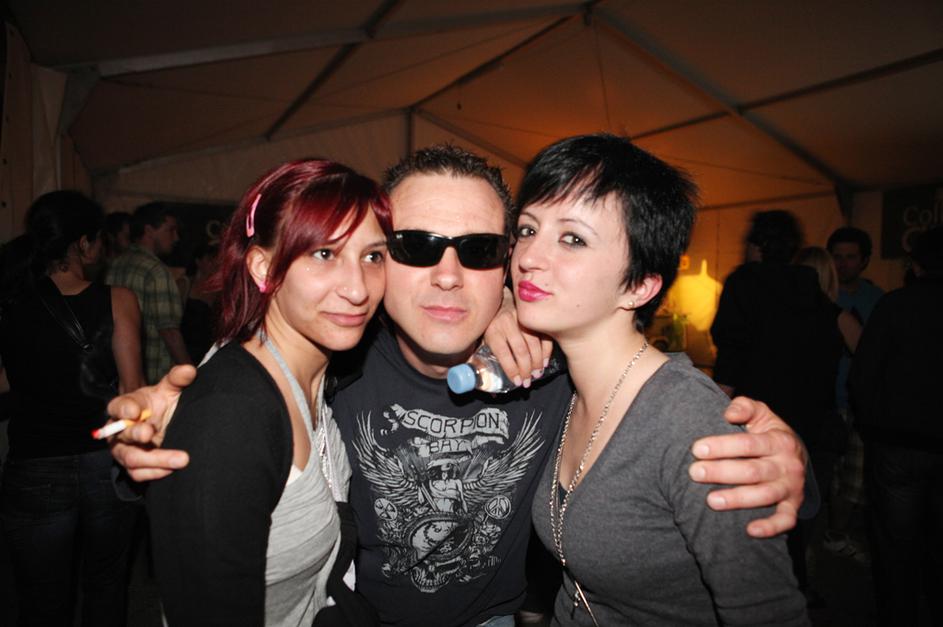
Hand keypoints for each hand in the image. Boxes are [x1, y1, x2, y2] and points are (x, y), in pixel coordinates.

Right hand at [106, 364, 195, 480]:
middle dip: (136, 434)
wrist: (167, 425)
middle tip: (151, 433)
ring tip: (181, 459)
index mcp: (127, 407)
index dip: (124, 409)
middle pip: (123, 434)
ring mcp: (126, 450)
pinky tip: (173, 469)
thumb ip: (177, 380)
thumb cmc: (162, 405)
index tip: (135, 411)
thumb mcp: (170, 390)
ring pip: (132, 458)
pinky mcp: (135, 466)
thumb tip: (189, 370)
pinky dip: (156, 473)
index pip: (117, 406)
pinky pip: (139, 474)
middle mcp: (121, 430)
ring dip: (155, 460)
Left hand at [482, 286, 553, 387]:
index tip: (517, 381)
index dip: (511, 369)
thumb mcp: (480, 339)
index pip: (503, 353)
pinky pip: (543, 335)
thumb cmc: (489, 324)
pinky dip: (546, 350)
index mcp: (492, 330)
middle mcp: (507, 323)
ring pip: (533, 343)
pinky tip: (544, 361)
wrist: (498, 298)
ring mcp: (522, 318)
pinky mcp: (533, 316)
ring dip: (537, 361)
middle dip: (526, 369)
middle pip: (520, 350)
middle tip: (529, 382)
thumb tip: (483, 385)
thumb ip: (478, 360)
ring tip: (537, 374)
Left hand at [688, 396, 806, 537]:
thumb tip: (729, 413)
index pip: (748, 444)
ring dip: (738, 499)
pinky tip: (749, 530)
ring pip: (765, 496)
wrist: (797, 456)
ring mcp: (791, 487)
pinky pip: (785, 520)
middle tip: (694, 473)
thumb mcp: (761, 414)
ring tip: (711, 501)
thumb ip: (744, 407)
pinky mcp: (793, 506)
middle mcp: (787, 465)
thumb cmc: (769, 433)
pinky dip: (770, 527)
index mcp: (779, 440)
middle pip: (753, 471)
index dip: (722, 446)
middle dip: (722, 472)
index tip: (697, 449)